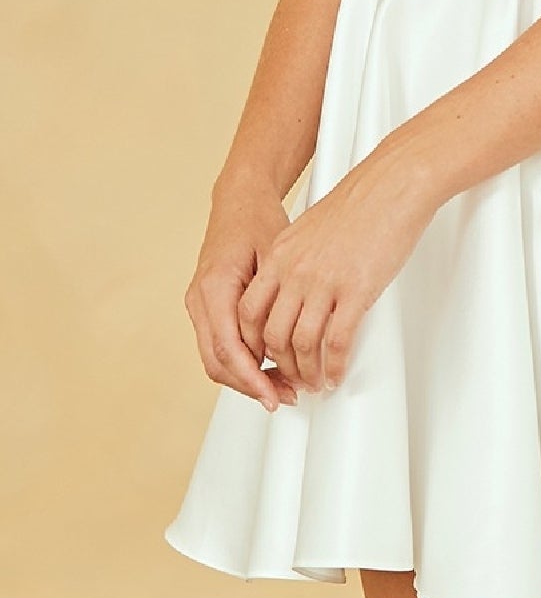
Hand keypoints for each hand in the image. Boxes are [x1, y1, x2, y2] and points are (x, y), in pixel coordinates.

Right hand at [184, 174, 302, 413]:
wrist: (240, 201)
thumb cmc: (258, 221)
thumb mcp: (275, 256)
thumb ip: (271, 302)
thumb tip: (279, 346)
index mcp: (215, 286)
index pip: (227, 348)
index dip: (251, 378)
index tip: (273, 395)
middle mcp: (200, 299)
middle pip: (217, 361)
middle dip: (250, 385)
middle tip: (284, 396)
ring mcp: (199, 304)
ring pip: (216, 358)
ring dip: (247, 377)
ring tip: (283, 385)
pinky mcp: (206, 307)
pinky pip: (219, 344)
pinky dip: (242, 362)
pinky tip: (270, 366)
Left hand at [235, 140, 439, 393]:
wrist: (392, 184)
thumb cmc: (360, 204)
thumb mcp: (310, 229)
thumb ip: (294, 259)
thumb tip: (293, 288)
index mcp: (279, 256)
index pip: (248, 313)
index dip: (253, 344)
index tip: (265, 357)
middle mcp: (294, 272)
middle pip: (271, 336)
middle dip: (280, 366)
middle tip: (292, 379)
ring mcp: (323, 283)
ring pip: (302, 345)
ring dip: (308, 372)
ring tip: (316, 383)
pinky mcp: (355, 291)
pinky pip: (336, 342)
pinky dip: (333, 366)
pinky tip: (336, 373)